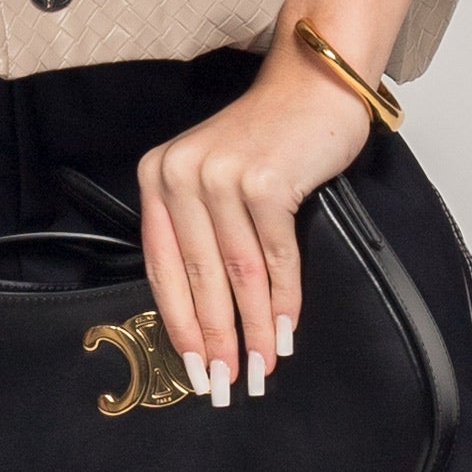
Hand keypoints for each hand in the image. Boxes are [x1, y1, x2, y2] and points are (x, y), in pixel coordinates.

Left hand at [136, 46, 372, 403]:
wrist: (312, 87)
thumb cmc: (266, 140)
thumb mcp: (212, 177)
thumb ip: (198, 232)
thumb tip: (204, 317)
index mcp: (158, 174)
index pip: (162, 265)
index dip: (179, 323)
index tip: (191, 368)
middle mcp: (183, 172)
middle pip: (199, 276)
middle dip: (215, 338)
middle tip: (224, 384)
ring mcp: (224, 174)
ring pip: (239, 273)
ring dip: (252, 329)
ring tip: (260, 368)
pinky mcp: (267, 181)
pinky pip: (275, 257)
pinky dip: (283, 301)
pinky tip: (285, 331)